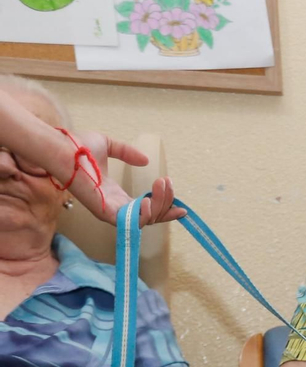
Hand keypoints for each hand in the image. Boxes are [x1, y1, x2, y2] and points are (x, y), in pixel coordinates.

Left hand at [68, 131, 185, 225]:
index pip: (145, 209)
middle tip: (167, 183)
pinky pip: (132, 222)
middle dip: (166, 203)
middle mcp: (115, 206)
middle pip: (151, 216)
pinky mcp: (107, 213)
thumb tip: (145, 160)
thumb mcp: (108, 144)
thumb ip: (126, 152)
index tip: (181, 204)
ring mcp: (111, 211)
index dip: (164, 206)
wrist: (62, 150)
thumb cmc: (77, 147)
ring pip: (146, 219)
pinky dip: (145, 213)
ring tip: (162, 185)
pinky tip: (149, 199)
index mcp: (115, 194)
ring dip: (160, 205)